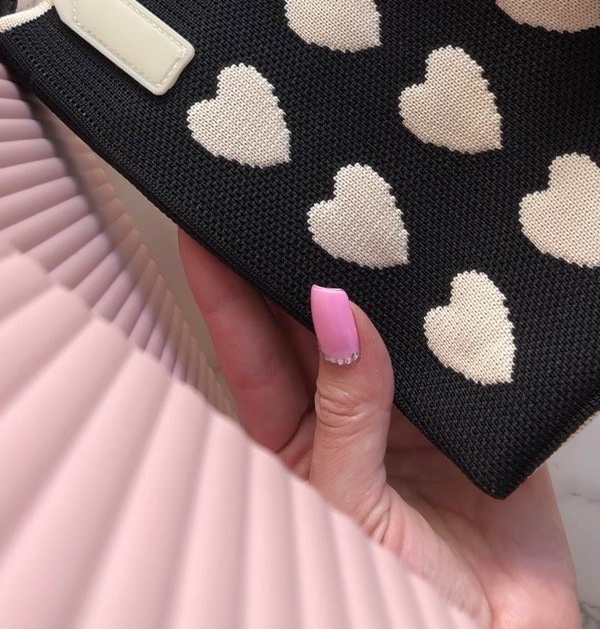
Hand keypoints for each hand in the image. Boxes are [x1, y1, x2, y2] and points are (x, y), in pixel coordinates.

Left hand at [180, 233, 578, 628]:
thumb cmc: (394, 601)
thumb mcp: (351, 510)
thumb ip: (344, 414)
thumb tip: (334, 318)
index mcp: (294, 438)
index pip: (248, 351)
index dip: (224, 290)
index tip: (202, 230)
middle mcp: (346, 409)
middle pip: (309, 320)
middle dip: (292, 263)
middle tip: (281, 200)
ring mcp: (407, 402)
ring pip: (379, 317)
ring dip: (370, 273)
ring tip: (353, 214)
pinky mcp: (468, 399)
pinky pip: (452, 338)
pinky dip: (446, 303)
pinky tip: (433, 266)